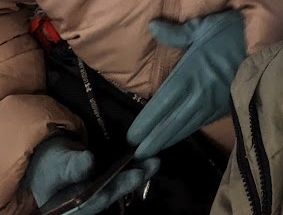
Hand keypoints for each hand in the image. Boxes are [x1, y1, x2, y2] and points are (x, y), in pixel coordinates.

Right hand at [24, 136, 158, 213]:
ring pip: (121, 183)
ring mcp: (101, 191)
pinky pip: (121, 174)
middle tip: (154, 163)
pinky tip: (148, 156)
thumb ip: (71, 166)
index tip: (138, 174)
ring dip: (140, 171)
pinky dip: (135, 165)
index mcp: (78, 204)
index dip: (120, 185)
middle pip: (115, 191)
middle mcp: (93, 200)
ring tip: (156, 160)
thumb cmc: (50, 169)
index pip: (100, 197)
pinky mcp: (106, 180)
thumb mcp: (56, 166)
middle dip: (136, 178)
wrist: (48, 166)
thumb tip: (88, 160)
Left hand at [127, 9, 245, 158]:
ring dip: (168, 140)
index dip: (146, 122)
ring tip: (152, 152)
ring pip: (186, 127)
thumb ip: (176, 33)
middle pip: (171, 122)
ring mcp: (213, 103)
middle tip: (137, 153)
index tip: (132, 135)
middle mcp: (199, 93)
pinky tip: (178, 136)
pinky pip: (200, 124)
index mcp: (190, 74)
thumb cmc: (231, 31)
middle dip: (153, 139)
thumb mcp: (203, 26)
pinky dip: (186, 132)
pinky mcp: (225, 106)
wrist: (265, 42)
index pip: (162, 104)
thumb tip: (152, 26)